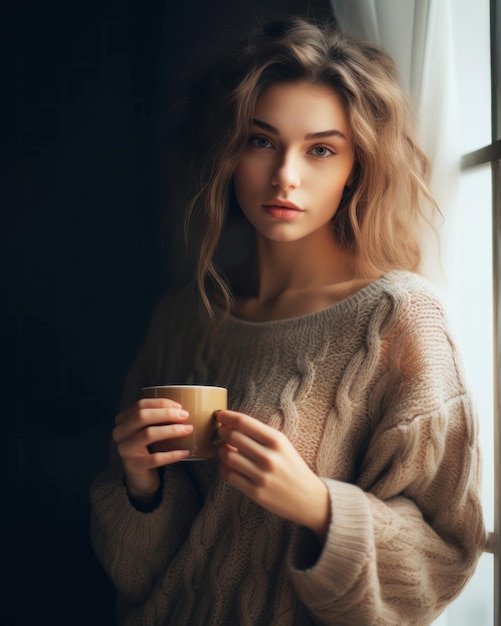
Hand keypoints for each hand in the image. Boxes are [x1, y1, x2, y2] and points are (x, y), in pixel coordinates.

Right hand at [112, 398, 192, 502]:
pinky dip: (172, 454)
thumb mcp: (148, 429)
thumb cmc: (148, 447)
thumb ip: (157, 417)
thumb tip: (182, 407)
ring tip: (188, 429)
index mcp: (122, 420)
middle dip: (166, 414)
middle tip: (185, 415)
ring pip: (148, 434)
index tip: (179, 406)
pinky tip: (185, 452)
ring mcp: (125, 450)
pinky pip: (155, 458)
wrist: (140, 477)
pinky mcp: (134, 466)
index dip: (161, 403)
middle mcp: (119, 433)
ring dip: (171, 430)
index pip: (140, 405)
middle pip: (142, 416)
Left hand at [217, 410, 330, 537]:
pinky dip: (224, 467)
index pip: (244, 422)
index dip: (227, 416)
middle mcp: (269, 457)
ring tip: (226, 450)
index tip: (219, 415)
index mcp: (277, 440)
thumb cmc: (292, 467)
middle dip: (222, 432)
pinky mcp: (256, 492)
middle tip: (221, 433)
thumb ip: (260, 435)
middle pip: (233, 437)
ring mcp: (261, 475)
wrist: (309, 498)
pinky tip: (228, 465)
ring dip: (222, 451)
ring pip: (228, 456)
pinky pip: (230, 475)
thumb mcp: (283, 445)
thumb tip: (230, 425)